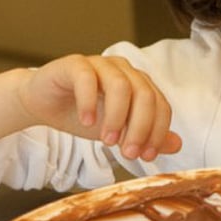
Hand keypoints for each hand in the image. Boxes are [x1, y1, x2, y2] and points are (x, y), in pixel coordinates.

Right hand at [18, 54, 181, 160]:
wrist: (43, 104)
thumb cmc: (83, 115)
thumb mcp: (118, 132)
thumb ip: (146, 136)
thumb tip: (177, 144)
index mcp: (140, 84)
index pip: (160, 105)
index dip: (157, 131)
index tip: (146, 156)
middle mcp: (124, 71)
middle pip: (145, 95)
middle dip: (140, 127)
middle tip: (129, 153)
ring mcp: (100, 64)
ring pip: (120, 85)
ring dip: (117, 117)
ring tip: (107, 141)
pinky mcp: (75, 64)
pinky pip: (87, 78)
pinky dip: (89, 102)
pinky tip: (86, 122)